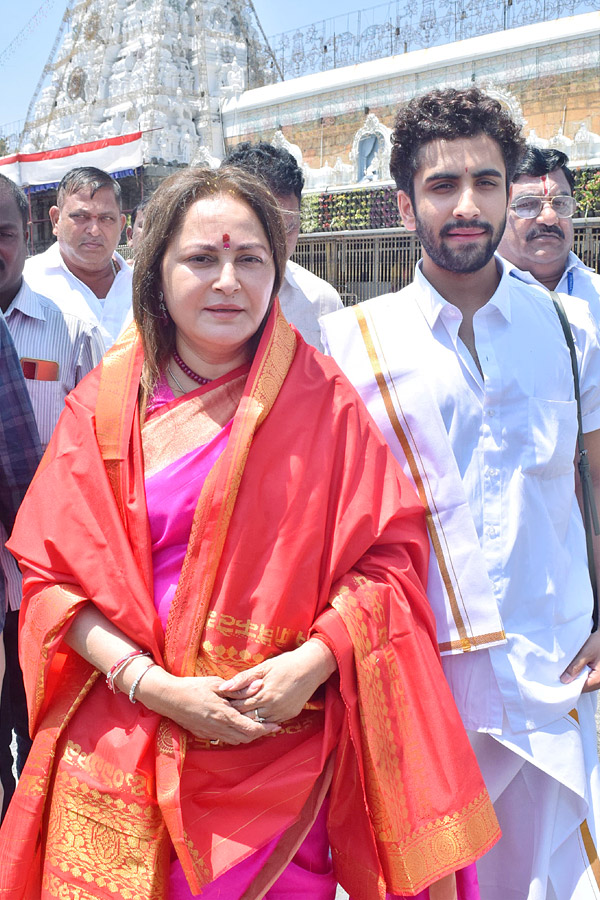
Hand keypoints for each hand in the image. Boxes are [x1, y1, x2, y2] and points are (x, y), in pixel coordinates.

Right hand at [138, 668, 279, 744]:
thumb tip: (260, 685)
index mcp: (224, 715)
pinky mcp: (203, 734)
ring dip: (247, 735)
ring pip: (235, 740)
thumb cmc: (193, 687)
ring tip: (257, 726)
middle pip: (246, 737)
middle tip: (270, 726)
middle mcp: (219, 727)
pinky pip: (224, 739)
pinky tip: (237, 726)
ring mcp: (210, 733)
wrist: (169, 698)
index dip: (265, 728)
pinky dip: (234, 735)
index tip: (277, 725)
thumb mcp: (217, 684)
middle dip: (260, 733)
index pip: (250, 728)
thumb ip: (239, 688)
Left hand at [219, 640, 336, 723]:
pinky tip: (256, 715)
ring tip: (239, 714)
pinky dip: (262, 720)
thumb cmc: (286, 664)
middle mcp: (273, 708)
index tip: (222, 703)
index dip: (230, 705)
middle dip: (237, 714)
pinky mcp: (290, 715)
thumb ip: (242, 679)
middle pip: (248, 717)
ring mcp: (282, 713)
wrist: (312, 667)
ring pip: (259, 723)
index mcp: (264, 694)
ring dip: (249, 719)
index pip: (240, 706)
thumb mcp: (263, 667)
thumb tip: (223, 688)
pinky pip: (271, 722)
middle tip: (226, 711)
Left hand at [560, 630, 599, 692]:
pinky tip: (574, 666)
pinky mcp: (597, 672)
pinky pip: (586, 676)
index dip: (569, 685)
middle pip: (582, 686)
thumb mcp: (586, 652)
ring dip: (575, 675)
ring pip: (584, 680)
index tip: (558, 680)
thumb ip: (576, 666)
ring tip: (566, 669)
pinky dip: (579, 672)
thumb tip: (565, 680)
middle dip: (571, 680)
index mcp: (599, 679)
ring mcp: (599, 677)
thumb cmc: (599, 641)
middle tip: (559, 674)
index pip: (580, 688)